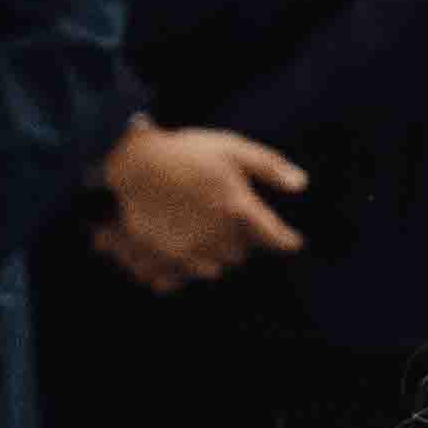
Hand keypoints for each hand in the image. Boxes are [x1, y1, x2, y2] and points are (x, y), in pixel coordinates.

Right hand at [95, 119, 306, 286]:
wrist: (126, 164)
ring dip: (211, 254)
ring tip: (197, 230)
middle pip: (241, 254)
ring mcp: (186, 255)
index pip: (274, 237)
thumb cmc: (182, 152)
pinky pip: (178, 280)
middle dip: (238, 240)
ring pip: (213, 269)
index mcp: (236, 209)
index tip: (291, 241)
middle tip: (223, 217)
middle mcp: (215, 239)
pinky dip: (179, 269)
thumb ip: (268, 166)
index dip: (285, 240)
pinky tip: (172, 246)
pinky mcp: (160, 264)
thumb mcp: (230, 147)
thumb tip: (301, 184)